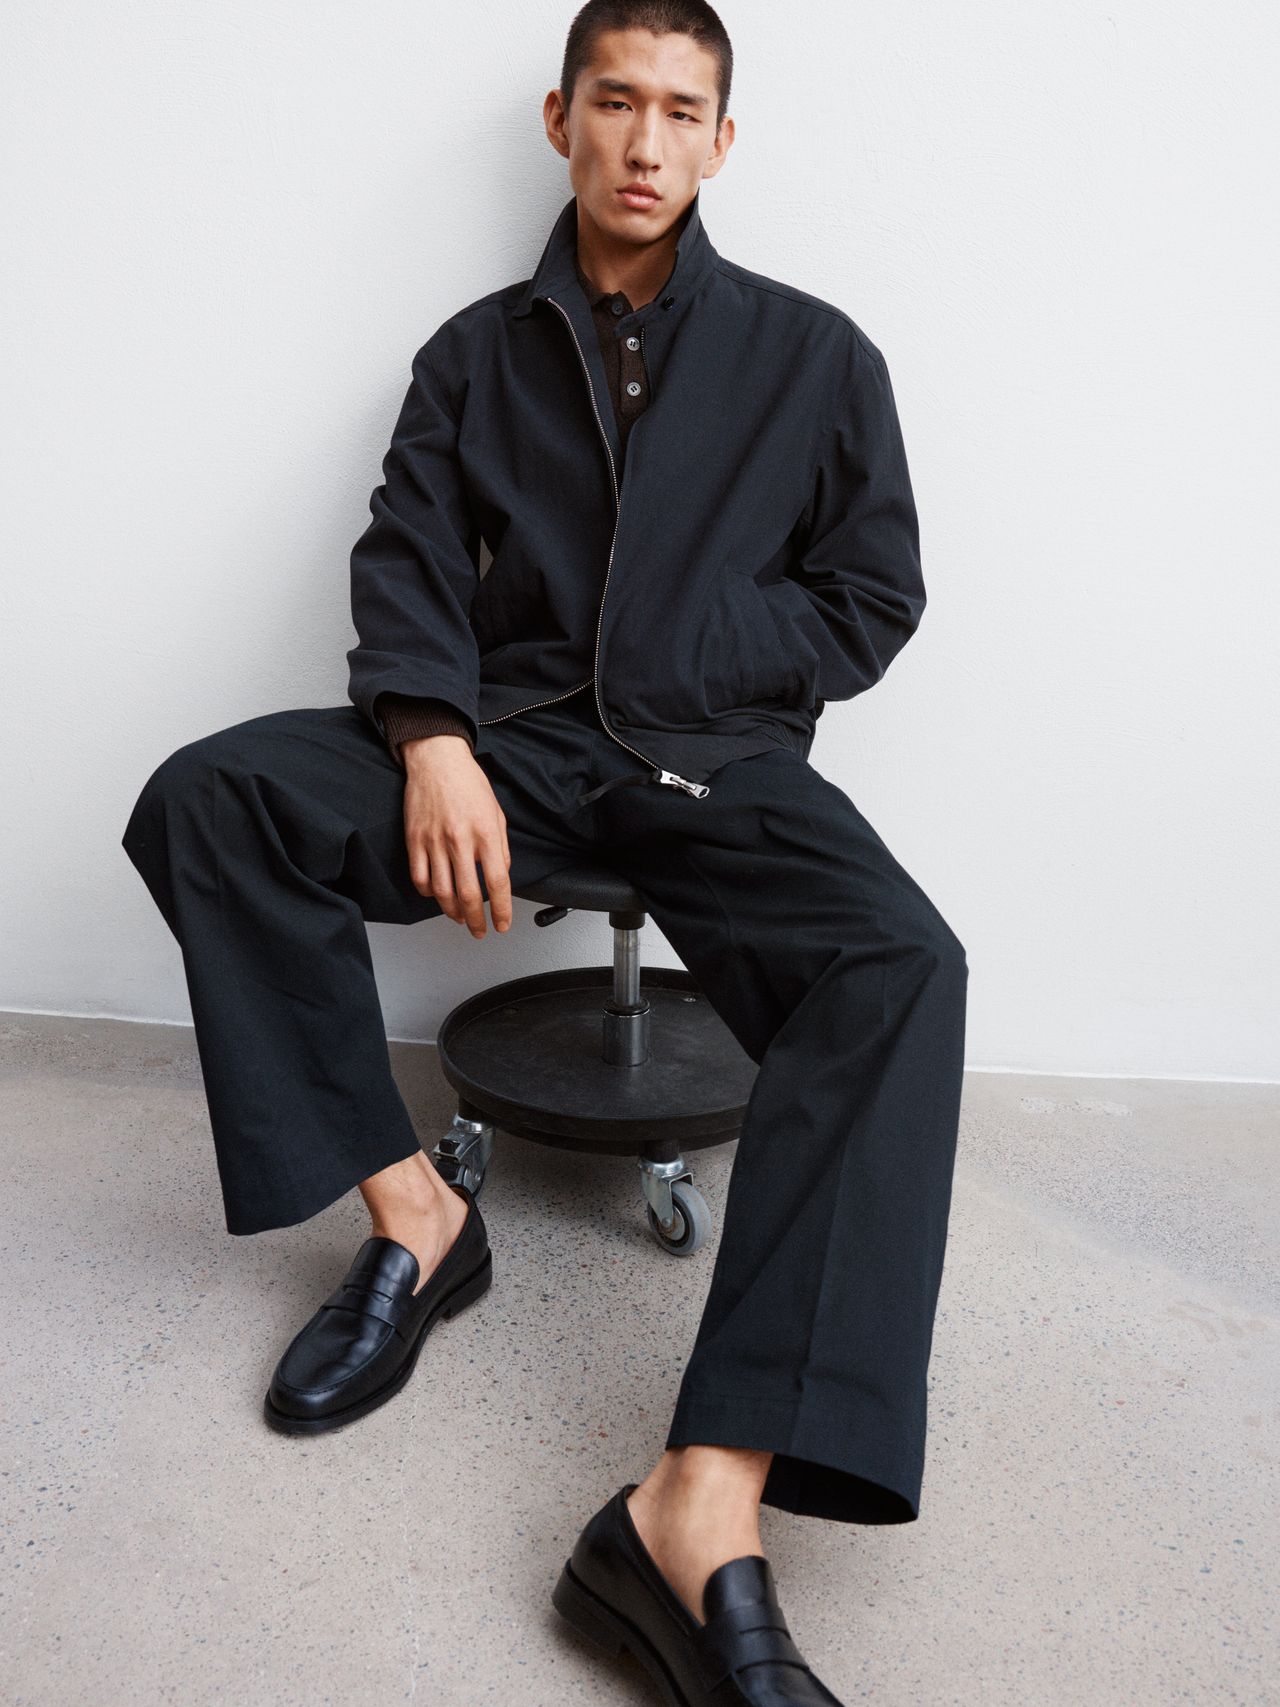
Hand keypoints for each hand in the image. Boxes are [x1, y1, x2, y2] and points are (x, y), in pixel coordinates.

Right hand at [399, 736, 511, 938]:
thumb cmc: (468, 783)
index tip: (503, 924)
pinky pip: (419, 877)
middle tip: (480, 931)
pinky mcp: (415, 840)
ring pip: (442, 892)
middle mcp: (460, 840)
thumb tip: (502, 875)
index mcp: (486, 833)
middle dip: (476, 921)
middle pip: (469, 895)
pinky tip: (436, 895)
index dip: (502, 910)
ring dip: (452, 912)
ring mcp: (434, 841)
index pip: (498, 882)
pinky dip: (428, 893)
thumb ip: (501, 847)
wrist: (437, 759)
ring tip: (460, 918)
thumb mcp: (497, 813)